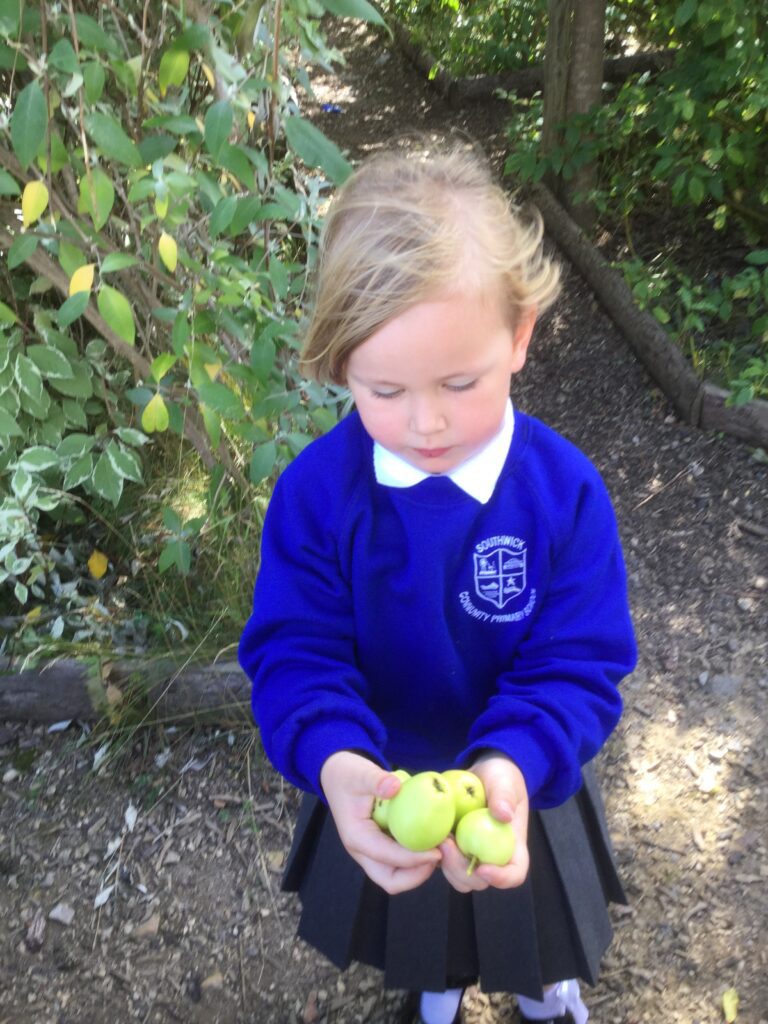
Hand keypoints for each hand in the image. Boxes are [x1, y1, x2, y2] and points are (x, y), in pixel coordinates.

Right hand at [320, 751, 440, 894]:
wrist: (337, 776)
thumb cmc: (349, 775)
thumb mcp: (361, 773)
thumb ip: (377, 779)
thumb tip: (395, 786)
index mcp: (356, 837)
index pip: (387, 857)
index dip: (414, 858)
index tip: (437, 850)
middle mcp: (362, 851)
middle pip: (391, 880)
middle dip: (418, 874)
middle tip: (440, 855)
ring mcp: (371, 853)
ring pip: (396, 877)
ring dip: (419, 870)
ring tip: (440, 850)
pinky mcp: (380, 848)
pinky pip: (399, 864)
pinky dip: (417, 861)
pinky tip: (432, 842)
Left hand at [438, 752, 529, 892]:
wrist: (483, 773)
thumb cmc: (501, 777)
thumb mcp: (505, 781)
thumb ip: (505, 796)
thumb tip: (503, 815)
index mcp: (513, 847)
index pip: (514, 874)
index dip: (500, 878)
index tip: (482, 868)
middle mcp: (492, 857)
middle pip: (480, 882)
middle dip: (461, 869)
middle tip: (447, 843)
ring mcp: (471, 854)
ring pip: (458, 877)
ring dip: (445, 863)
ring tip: (438, 837)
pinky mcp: (452, 848)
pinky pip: (442, 862)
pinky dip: (433, 855)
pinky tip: (427, 836)